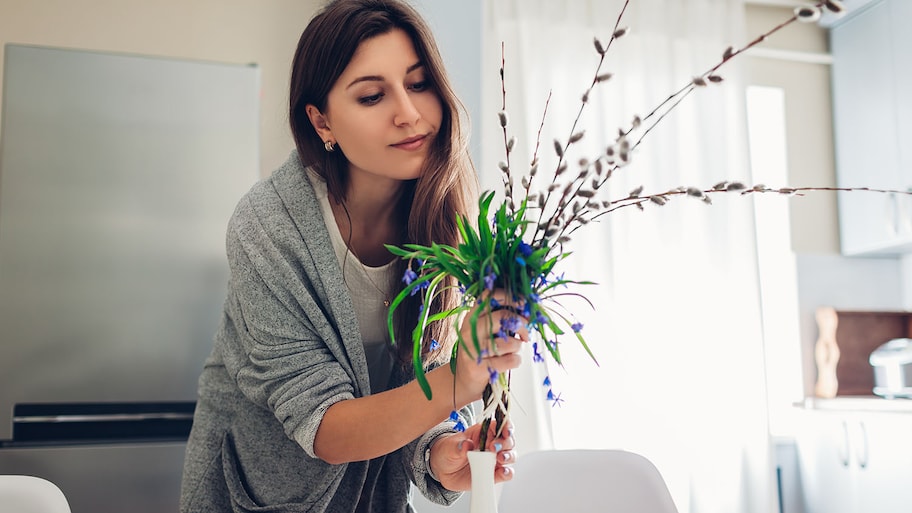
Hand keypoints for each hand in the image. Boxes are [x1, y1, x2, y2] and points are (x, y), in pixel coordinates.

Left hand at [429, 420, 515, 490]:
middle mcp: (492, 444)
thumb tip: (467, 445)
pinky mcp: (493, 473)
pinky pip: (506, 473)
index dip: (506, 426)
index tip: (506, 431)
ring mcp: (494, 459)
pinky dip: (507, 473)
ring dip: (508, 456)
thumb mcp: (450, 446)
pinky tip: (503, 472)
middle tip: (494, 448)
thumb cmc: (449, 452)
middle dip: (505, 443)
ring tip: (499, 459)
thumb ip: (458, 446)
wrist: (444, 470)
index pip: (500, 424)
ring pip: (510, 455)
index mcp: (483, 432)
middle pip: (508, 440)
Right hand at [453, 289, 528, 404]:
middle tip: (526, 333)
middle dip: (522, 324)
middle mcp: (469, 330)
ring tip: (514, 349)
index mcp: (471, 317)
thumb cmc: (480, 351)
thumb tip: (528, 313)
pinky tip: (512, 360)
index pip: (489, 297)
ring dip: (518, 346)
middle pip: (502, 317)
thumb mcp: (483, 330)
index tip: (523, 303)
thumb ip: (501, 320)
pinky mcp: (478, 367)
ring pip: (508, 342)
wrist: (463, 379)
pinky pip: (508, 361)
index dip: (509, 297)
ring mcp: (472, 349)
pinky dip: (516, 360)